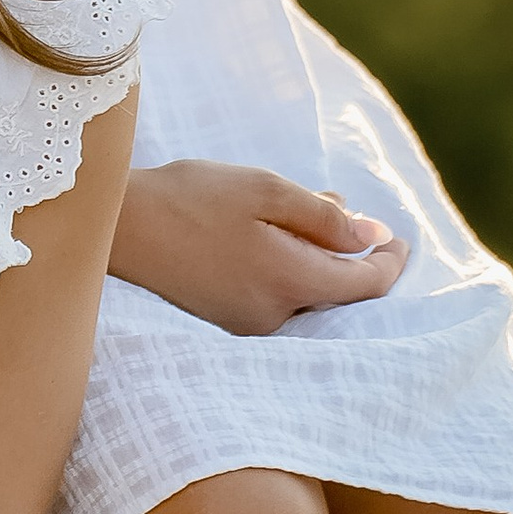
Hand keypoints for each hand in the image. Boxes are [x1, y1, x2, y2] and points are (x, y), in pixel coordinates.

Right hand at [111, 158, 406, 335]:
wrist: (112, 227)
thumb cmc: (188, 198)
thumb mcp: (265, 190)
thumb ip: (325, 216)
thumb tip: (373, 235)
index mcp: (290, 279)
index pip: (367, 284)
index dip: (392, 261)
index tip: (400, 238)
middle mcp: (273, 315)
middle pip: (336, 293)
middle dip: (349, 254)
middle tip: (337, 209)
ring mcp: (246, 323)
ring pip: (304, 295)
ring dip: (313, 261)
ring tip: (293, 215)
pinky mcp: (223, 321)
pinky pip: (275, 300)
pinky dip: (284, 272)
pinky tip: (263, 238)